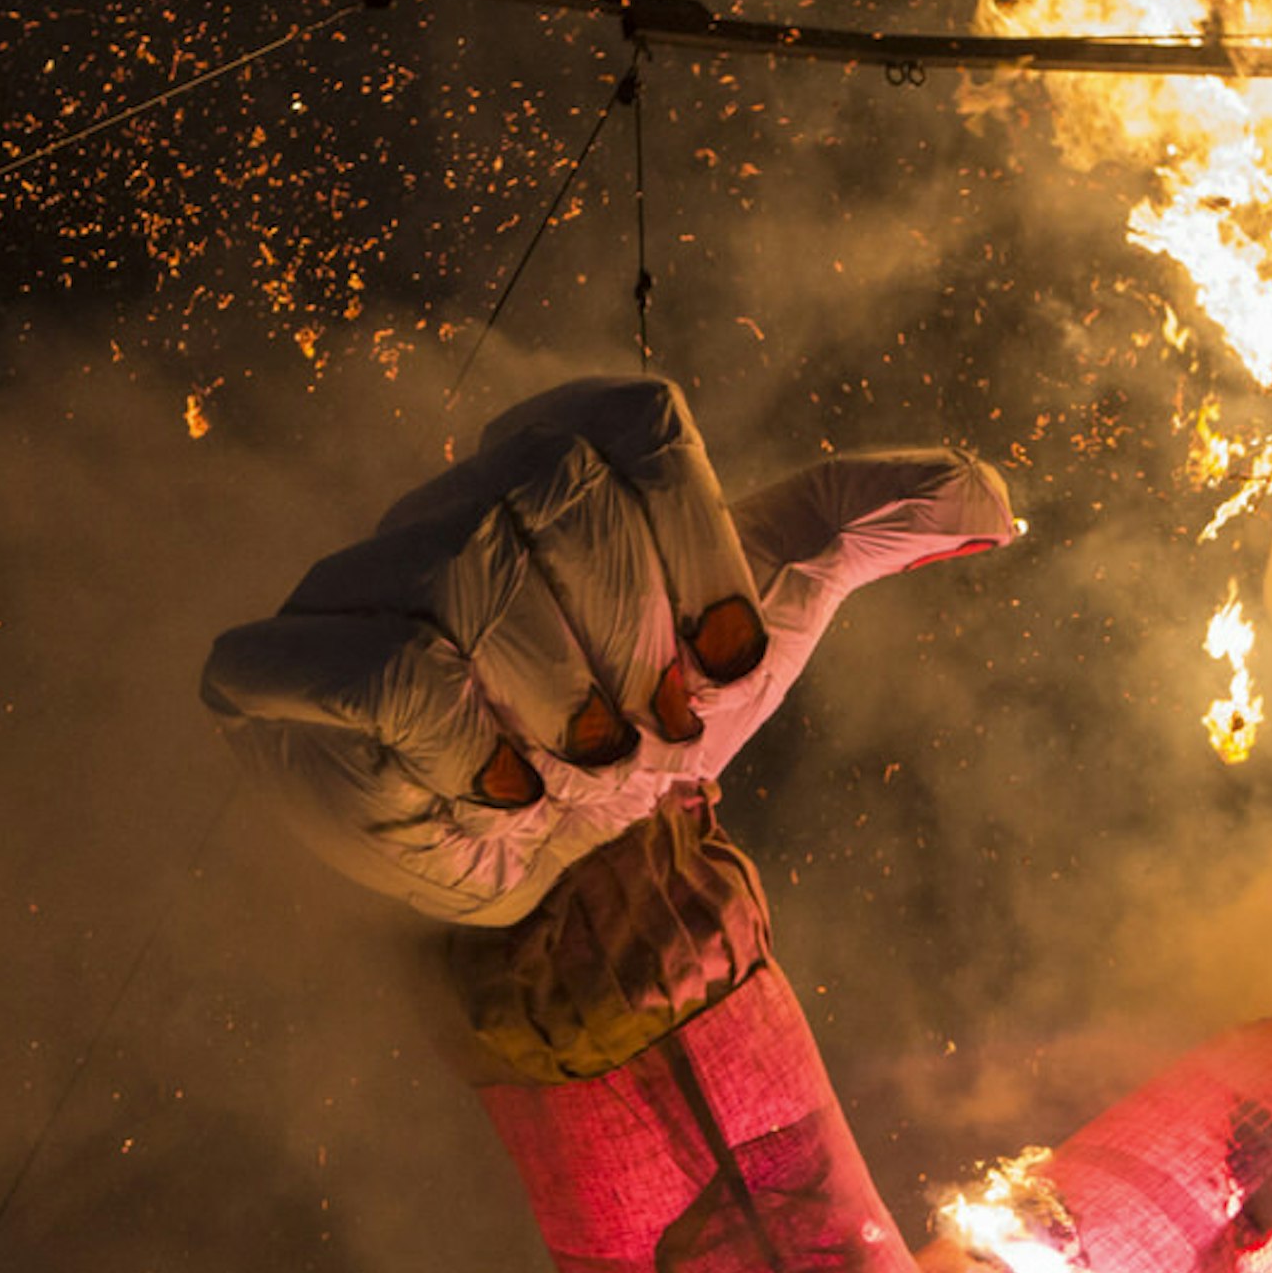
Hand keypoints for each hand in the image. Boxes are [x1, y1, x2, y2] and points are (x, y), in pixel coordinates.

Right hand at [201, 376, 1014, 923]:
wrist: (530, 851)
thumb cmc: (640, 717)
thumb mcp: (762, 620)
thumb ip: (858, 532)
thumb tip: (996, 493)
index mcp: (560, 443)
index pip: (635, 421)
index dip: (700, 548)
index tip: (726, 663)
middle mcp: (449, 482)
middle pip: (556, 498)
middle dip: (635, 645)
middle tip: (650, 736)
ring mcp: (350, 569)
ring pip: (471, 577)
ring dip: (561, 706)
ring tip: (574, 767)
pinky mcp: (275, 666)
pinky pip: (390, 669)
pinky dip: (467, 747)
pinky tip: (485, 786)